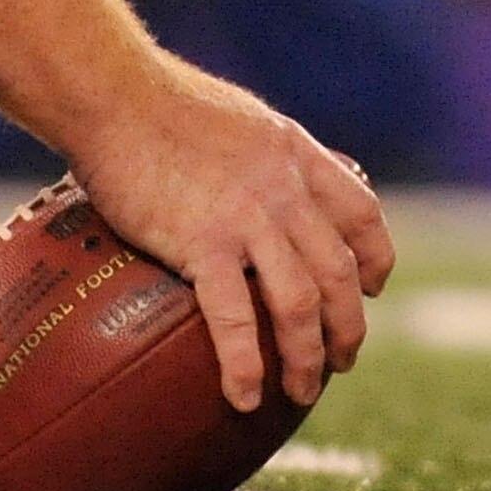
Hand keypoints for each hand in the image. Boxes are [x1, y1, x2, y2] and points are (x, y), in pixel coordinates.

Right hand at [67, 62, 392, 412]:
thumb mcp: (237, 117)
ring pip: (301, 302)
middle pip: (340, 271)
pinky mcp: (202, 241)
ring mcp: (248, 217)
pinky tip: (245, 397)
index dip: (376, 257)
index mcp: (295, 154)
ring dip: (308, 357)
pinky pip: (234, 316)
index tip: (370, 290)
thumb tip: (256, 177)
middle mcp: (284, 188)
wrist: (114, 92)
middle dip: (349, 327)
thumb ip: (260, 153)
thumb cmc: (157, 101)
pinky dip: (245, 364)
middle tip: (341, 362)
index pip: (362, 212)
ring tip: (303, 393)